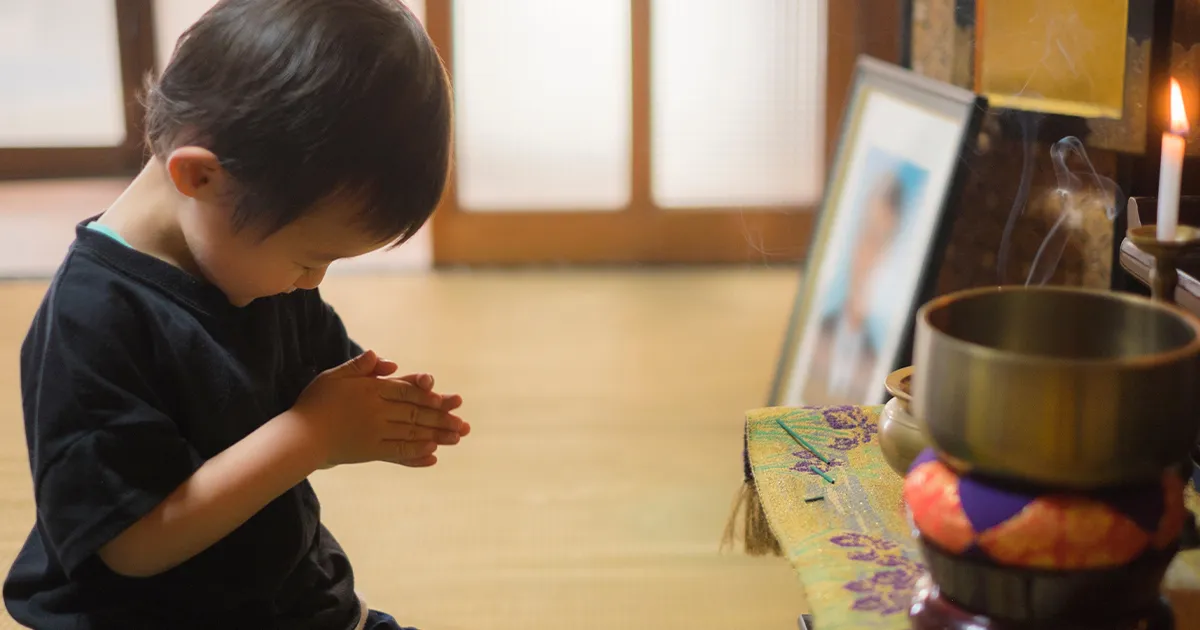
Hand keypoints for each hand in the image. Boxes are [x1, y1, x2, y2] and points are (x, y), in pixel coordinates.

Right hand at [292, 350, 464, 467]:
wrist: (300, 436)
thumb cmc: (315, 402)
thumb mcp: (335, 376)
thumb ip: (360, 366)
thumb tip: (387, 359)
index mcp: (371, 391)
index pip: (406, 392)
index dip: (428, 395)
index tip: (447, 400)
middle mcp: (377, 412)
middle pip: (415, 413)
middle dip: (441, 418)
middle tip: (463, 424)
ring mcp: (375, 434)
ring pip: (412, 432)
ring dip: (436, 435)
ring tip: (456, 438)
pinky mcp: (370, 452)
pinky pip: (398, 452)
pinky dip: (416, 453)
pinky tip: (432, 455)